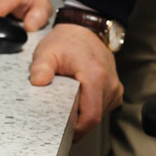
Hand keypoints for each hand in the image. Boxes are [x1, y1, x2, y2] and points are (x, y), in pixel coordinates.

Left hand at [30, 24, 123, 139]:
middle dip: (77, 119)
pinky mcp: (116, 87)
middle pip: (94, 117)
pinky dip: (92, 105)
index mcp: (95, 75)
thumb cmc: (67, 40)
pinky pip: (104, 106)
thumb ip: (41, 66)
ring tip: (72, 98)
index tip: (62, 128)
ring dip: (85, 111)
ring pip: (100, 112)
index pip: (90, 117)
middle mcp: (109, 81)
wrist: (84, 27)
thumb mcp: (47, 50)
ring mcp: (115, 84)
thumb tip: (39, 81)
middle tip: (62, 108)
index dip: (76, 129)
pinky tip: (82, 95)